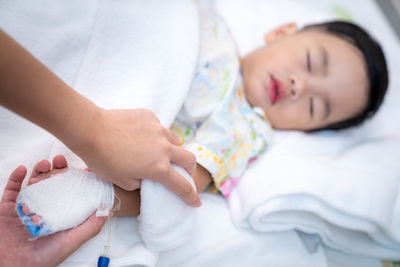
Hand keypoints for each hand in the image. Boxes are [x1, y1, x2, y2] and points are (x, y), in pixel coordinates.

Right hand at [0, 156, 106, 266]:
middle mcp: (43, 209)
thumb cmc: (44, 258)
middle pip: (52, 184)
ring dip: (39, 170)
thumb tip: (109, 211)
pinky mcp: (7, 209)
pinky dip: (17, 178)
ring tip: (45, 163)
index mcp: (59, 215)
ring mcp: (25, 208)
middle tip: (61, 160)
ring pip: (33, 183)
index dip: (76, 180)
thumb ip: (90, 226)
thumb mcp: (72, 241)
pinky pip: (12, 189)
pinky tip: (24, 169)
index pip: (70, 193)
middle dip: (57, 170)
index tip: (83, 168)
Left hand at [79, 108, 200, 206]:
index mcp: (158, 168)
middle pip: (189, 159)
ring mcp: (158, 129)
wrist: (91, 130)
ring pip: (175, 140)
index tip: (196, 202)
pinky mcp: (149, 116)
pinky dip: (155, 135)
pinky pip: (158, 127)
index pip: (181, 185)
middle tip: (184, 172)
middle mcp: (163, 148)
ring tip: (159, 151)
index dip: (191, 196)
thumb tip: (147, 176)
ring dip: (172, 149)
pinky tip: (141, 136)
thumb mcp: (123, 181)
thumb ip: (141, 182)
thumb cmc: (103, 159)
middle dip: (190, 168)